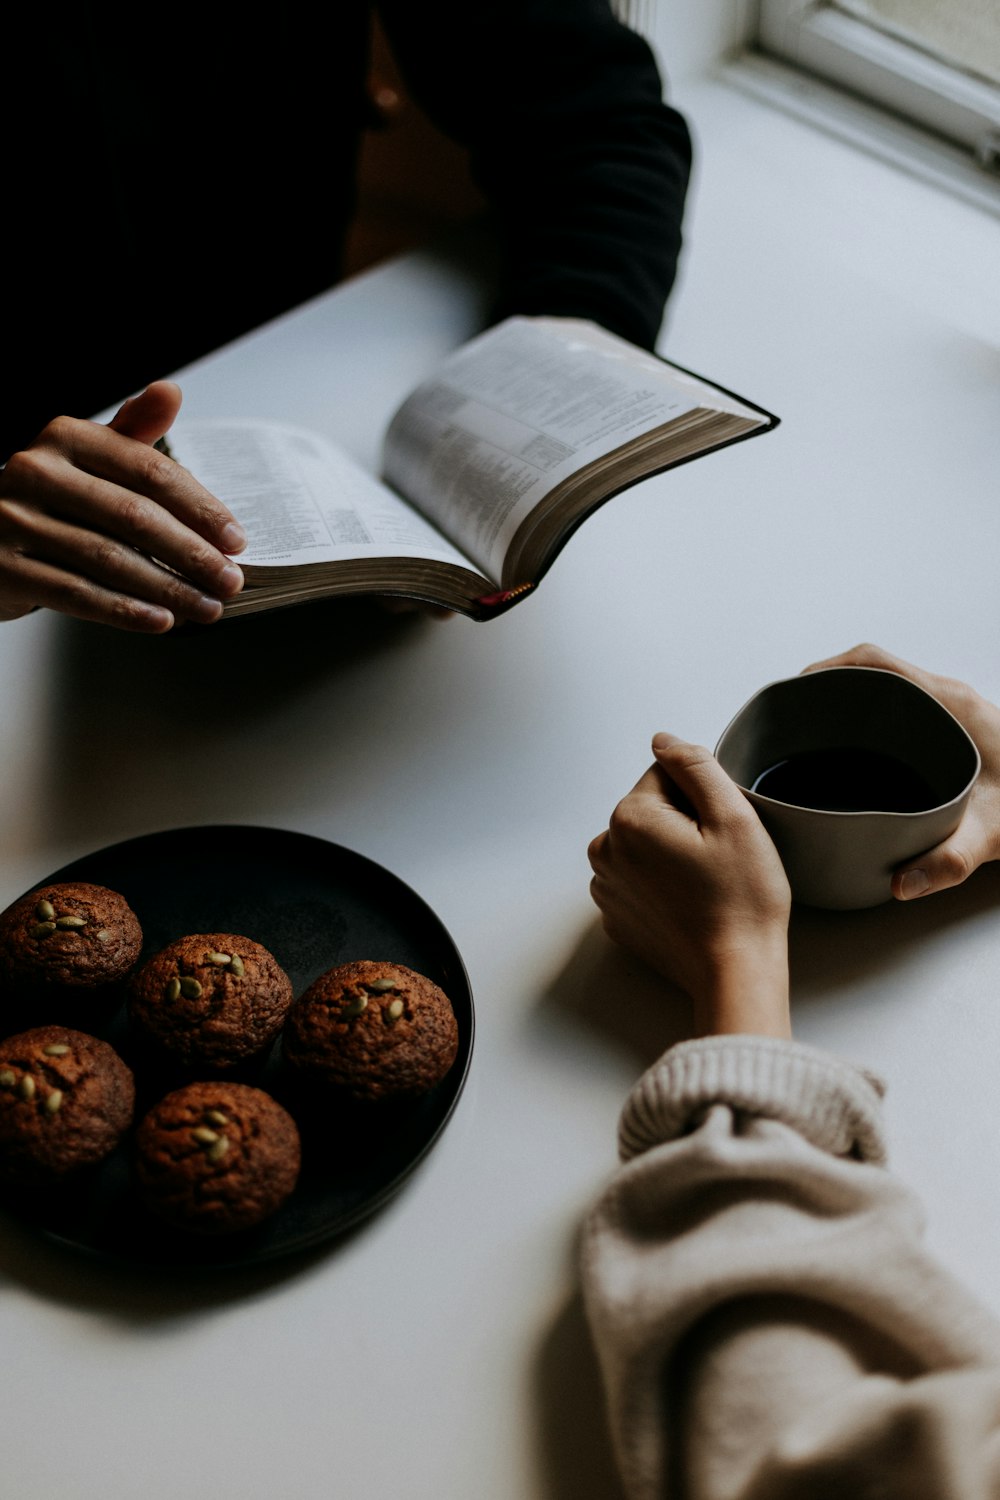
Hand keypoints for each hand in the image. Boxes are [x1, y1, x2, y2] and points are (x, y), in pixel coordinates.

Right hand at [0, 382, 246, 632]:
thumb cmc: (51, 496)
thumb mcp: (88, 456)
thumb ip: (132, 431)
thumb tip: (169, 392)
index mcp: (65, 437)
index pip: (149, 471)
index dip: (200, 508)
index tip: (236, 540)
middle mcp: (35, 472)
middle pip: (134, 518)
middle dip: (192, 554)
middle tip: (229, 580)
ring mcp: (14, 521)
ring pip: (109, 560)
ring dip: (168, 589)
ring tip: (206, 607)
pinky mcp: (5, 568)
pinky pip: (77, 594)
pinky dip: (125, 612)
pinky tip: (160, 621)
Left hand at [588, 734, 791, 1036]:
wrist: (735, 972)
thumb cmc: (742, 900)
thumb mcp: (733, 816)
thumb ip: (695, 765)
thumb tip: (663, 741)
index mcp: (629, 819)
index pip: (666, 775)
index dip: (703, 797)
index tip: (720, 830)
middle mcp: (605, 850)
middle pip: (653, 810)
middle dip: (685, 824)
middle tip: (718, 859)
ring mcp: (606, 887)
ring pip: (646, 844)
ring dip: (672, 853)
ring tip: (706, 883)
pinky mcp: (617, 916)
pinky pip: (640, 879)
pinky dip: (663, 884)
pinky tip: (691, 903)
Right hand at [803, 644, 999, 900]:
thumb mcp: (992, 836)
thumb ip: (947, 861)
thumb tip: (898, 883)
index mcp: (948, 704)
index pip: (873, 663)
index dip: (826, 670)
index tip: (795, 690)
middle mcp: (948, 698)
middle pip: (872, 670)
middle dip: (827, 688)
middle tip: (794, 717)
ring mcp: (953, 708)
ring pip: (887, 686)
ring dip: (850, 701)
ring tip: (814, 733)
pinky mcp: (956, 724)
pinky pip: (902, 705)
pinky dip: (872, 716)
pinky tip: (858, 752)